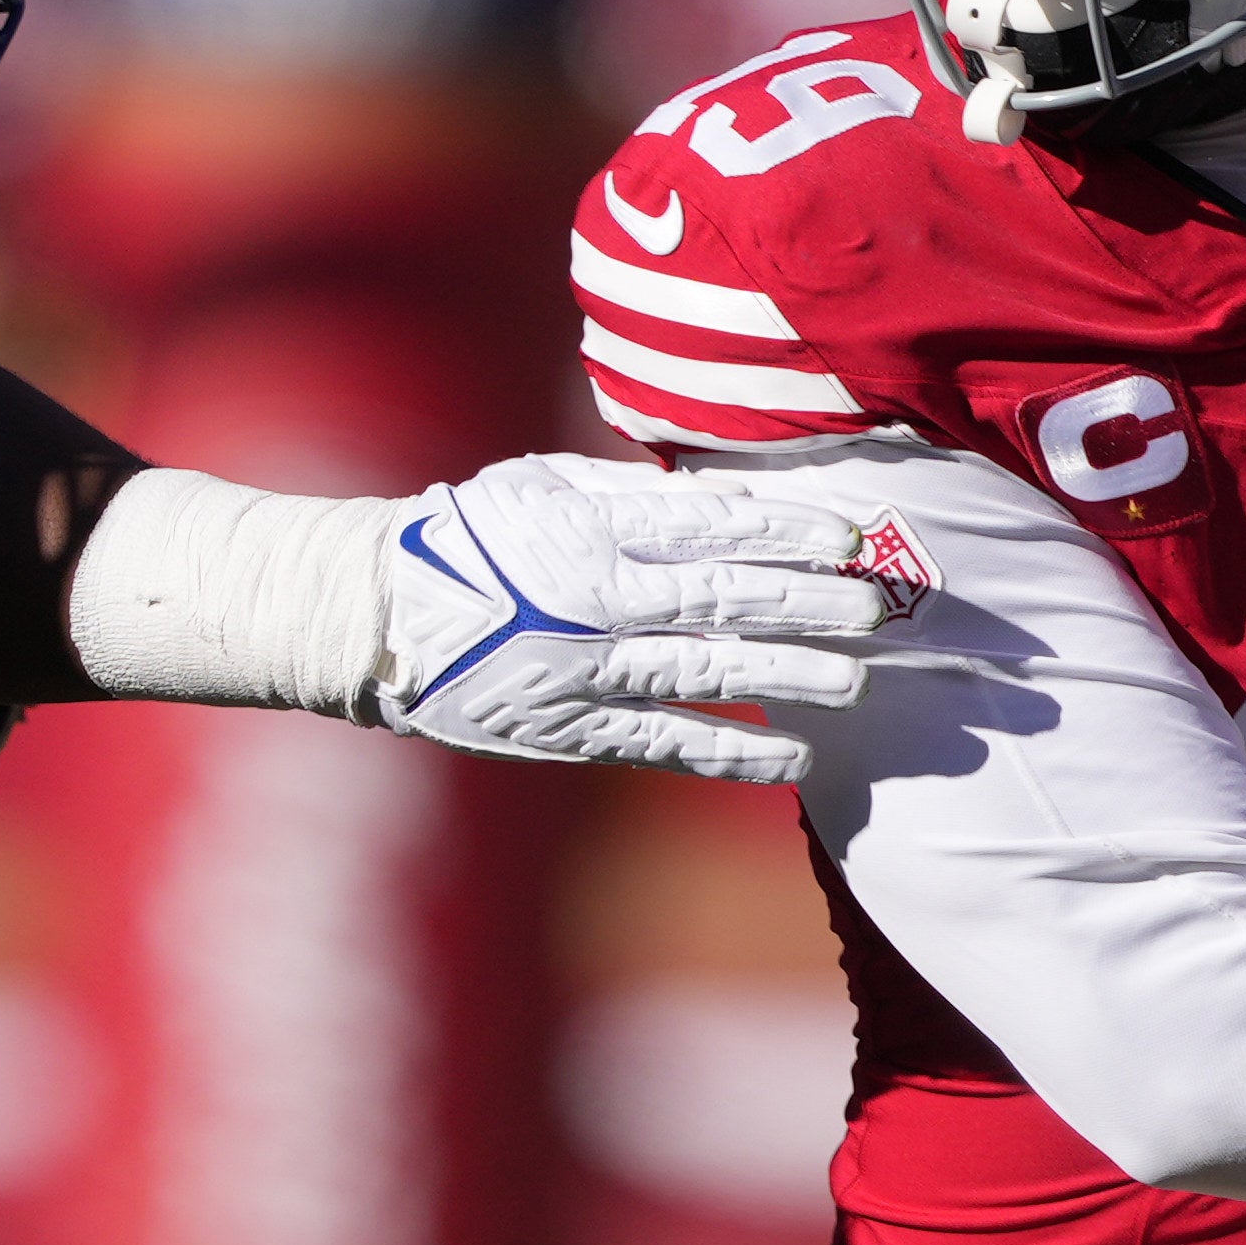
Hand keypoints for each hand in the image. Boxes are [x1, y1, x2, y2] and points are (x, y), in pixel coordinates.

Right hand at [377, 453, 897, 783]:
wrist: (371, 618)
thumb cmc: (465, 538)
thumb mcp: (540, 486)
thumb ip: (629, 491)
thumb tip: (723, 493)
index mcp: (590, 526)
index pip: (712, 525)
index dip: (789, 530)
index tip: (850, 536)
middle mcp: (594, 596)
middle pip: (725, 596)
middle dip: (809, 602)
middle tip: (874, 607)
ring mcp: (583, 668)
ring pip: (707, 670)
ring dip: (789, 676)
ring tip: (855, 681)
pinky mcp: (568, 730)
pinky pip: (664, 743)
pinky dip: (732, 751)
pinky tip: (793, 758)